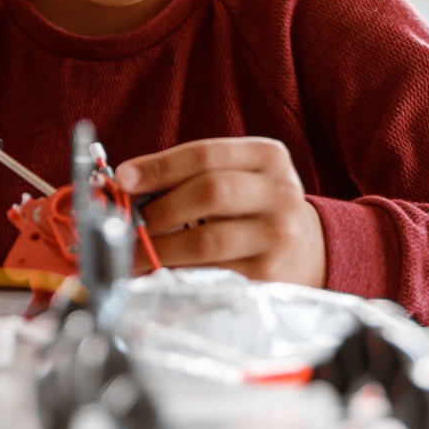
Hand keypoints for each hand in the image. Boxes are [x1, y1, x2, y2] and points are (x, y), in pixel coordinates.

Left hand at [114, 138, 325, 285]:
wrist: (304, 246)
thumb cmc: (251, 204)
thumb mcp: (234, 174)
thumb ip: (187, 173)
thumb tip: (125, 184)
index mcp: (267, 156)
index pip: (205, 154)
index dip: (159, 166)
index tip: (124, 178)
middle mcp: (279, 192)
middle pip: (209, 192)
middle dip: (159, 208)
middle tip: (128, 221)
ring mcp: (278, 235)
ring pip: (207, 239)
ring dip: (159, 246)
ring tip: (133, 249)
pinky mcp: (268, 274)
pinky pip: (210, 272)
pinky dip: (176, 270)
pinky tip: (158, 268)